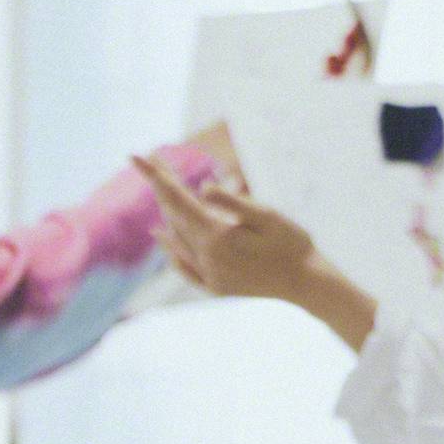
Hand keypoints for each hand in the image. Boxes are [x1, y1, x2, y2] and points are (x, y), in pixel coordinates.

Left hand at [131, 157, 320, 298]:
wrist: (308, 284)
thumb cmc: (293, 244)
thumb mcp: (268, 216)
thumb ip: (233, 202)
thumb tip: (202, 188)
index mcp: (217, 236)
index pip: (177, 198)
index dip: (156, 175)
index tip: (136, 156)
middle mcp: (207, 257)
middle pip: (174, 216)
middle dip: (161, 187)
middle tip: (148, 162)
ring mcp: (210, 275)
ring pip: (177, 238)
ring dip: (166, 212)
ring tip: (158, 188)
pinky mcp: (216, 287)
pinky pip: (184, 265)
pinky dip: (171, 249)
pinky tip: (163, 237)